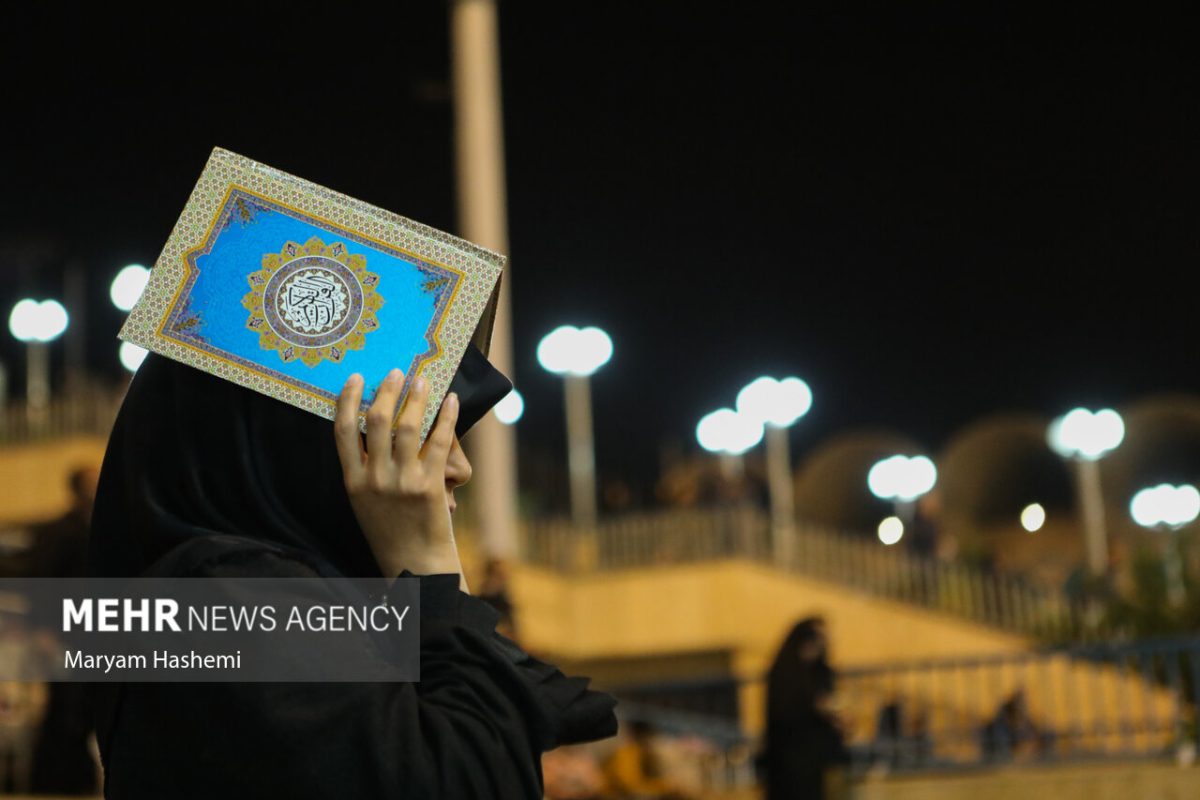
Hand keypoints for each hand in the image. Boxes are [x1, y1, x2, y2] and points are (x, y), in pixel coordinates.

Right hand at [334, 368, 466, 588]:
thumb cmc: (389, 531)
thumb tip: (374, 425)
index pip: (343, 431)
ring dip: (416, 398)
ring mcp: (402, 482)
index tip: (355, 378)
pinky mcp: (430, 486)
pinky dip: (446, 418)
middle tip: (396, 373)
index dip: (348, 400)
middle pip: (377, 422)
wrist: (415, 564)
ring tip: (422, 381)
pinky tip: (451, 402)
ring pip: (408, 427)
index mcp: (353, 481)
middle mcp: (374, 479)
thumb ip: (364, 469)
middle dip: (387, 391)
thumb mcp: (363, 501)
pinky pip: (440, 442)